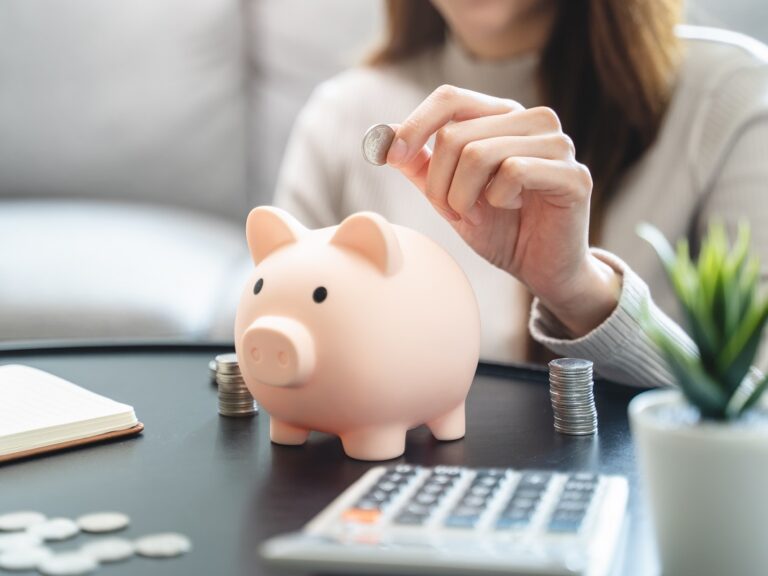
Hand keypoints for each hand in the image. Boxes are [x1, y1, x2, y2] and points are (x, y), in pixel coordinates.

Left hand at [387, 85, 619, 335]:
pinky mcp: (574, 174)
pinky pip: (513, 172)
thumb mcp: (449, 195)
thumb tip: (382, 136)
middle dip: (439, 183)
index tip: (392, 157)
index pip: (449, 98)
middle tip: (454, 210)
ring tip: (482, 211)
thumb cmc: (500, 229)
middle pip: (455, 134)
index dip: (414, 126)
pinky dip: (499, 200)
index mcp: (503, 117)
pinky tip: (513, 209)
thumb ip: (420, 164)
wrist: (542, 270)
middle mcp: (534, 120)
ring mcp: (557, 144)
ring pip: (478, 154)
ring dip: (464, 196)